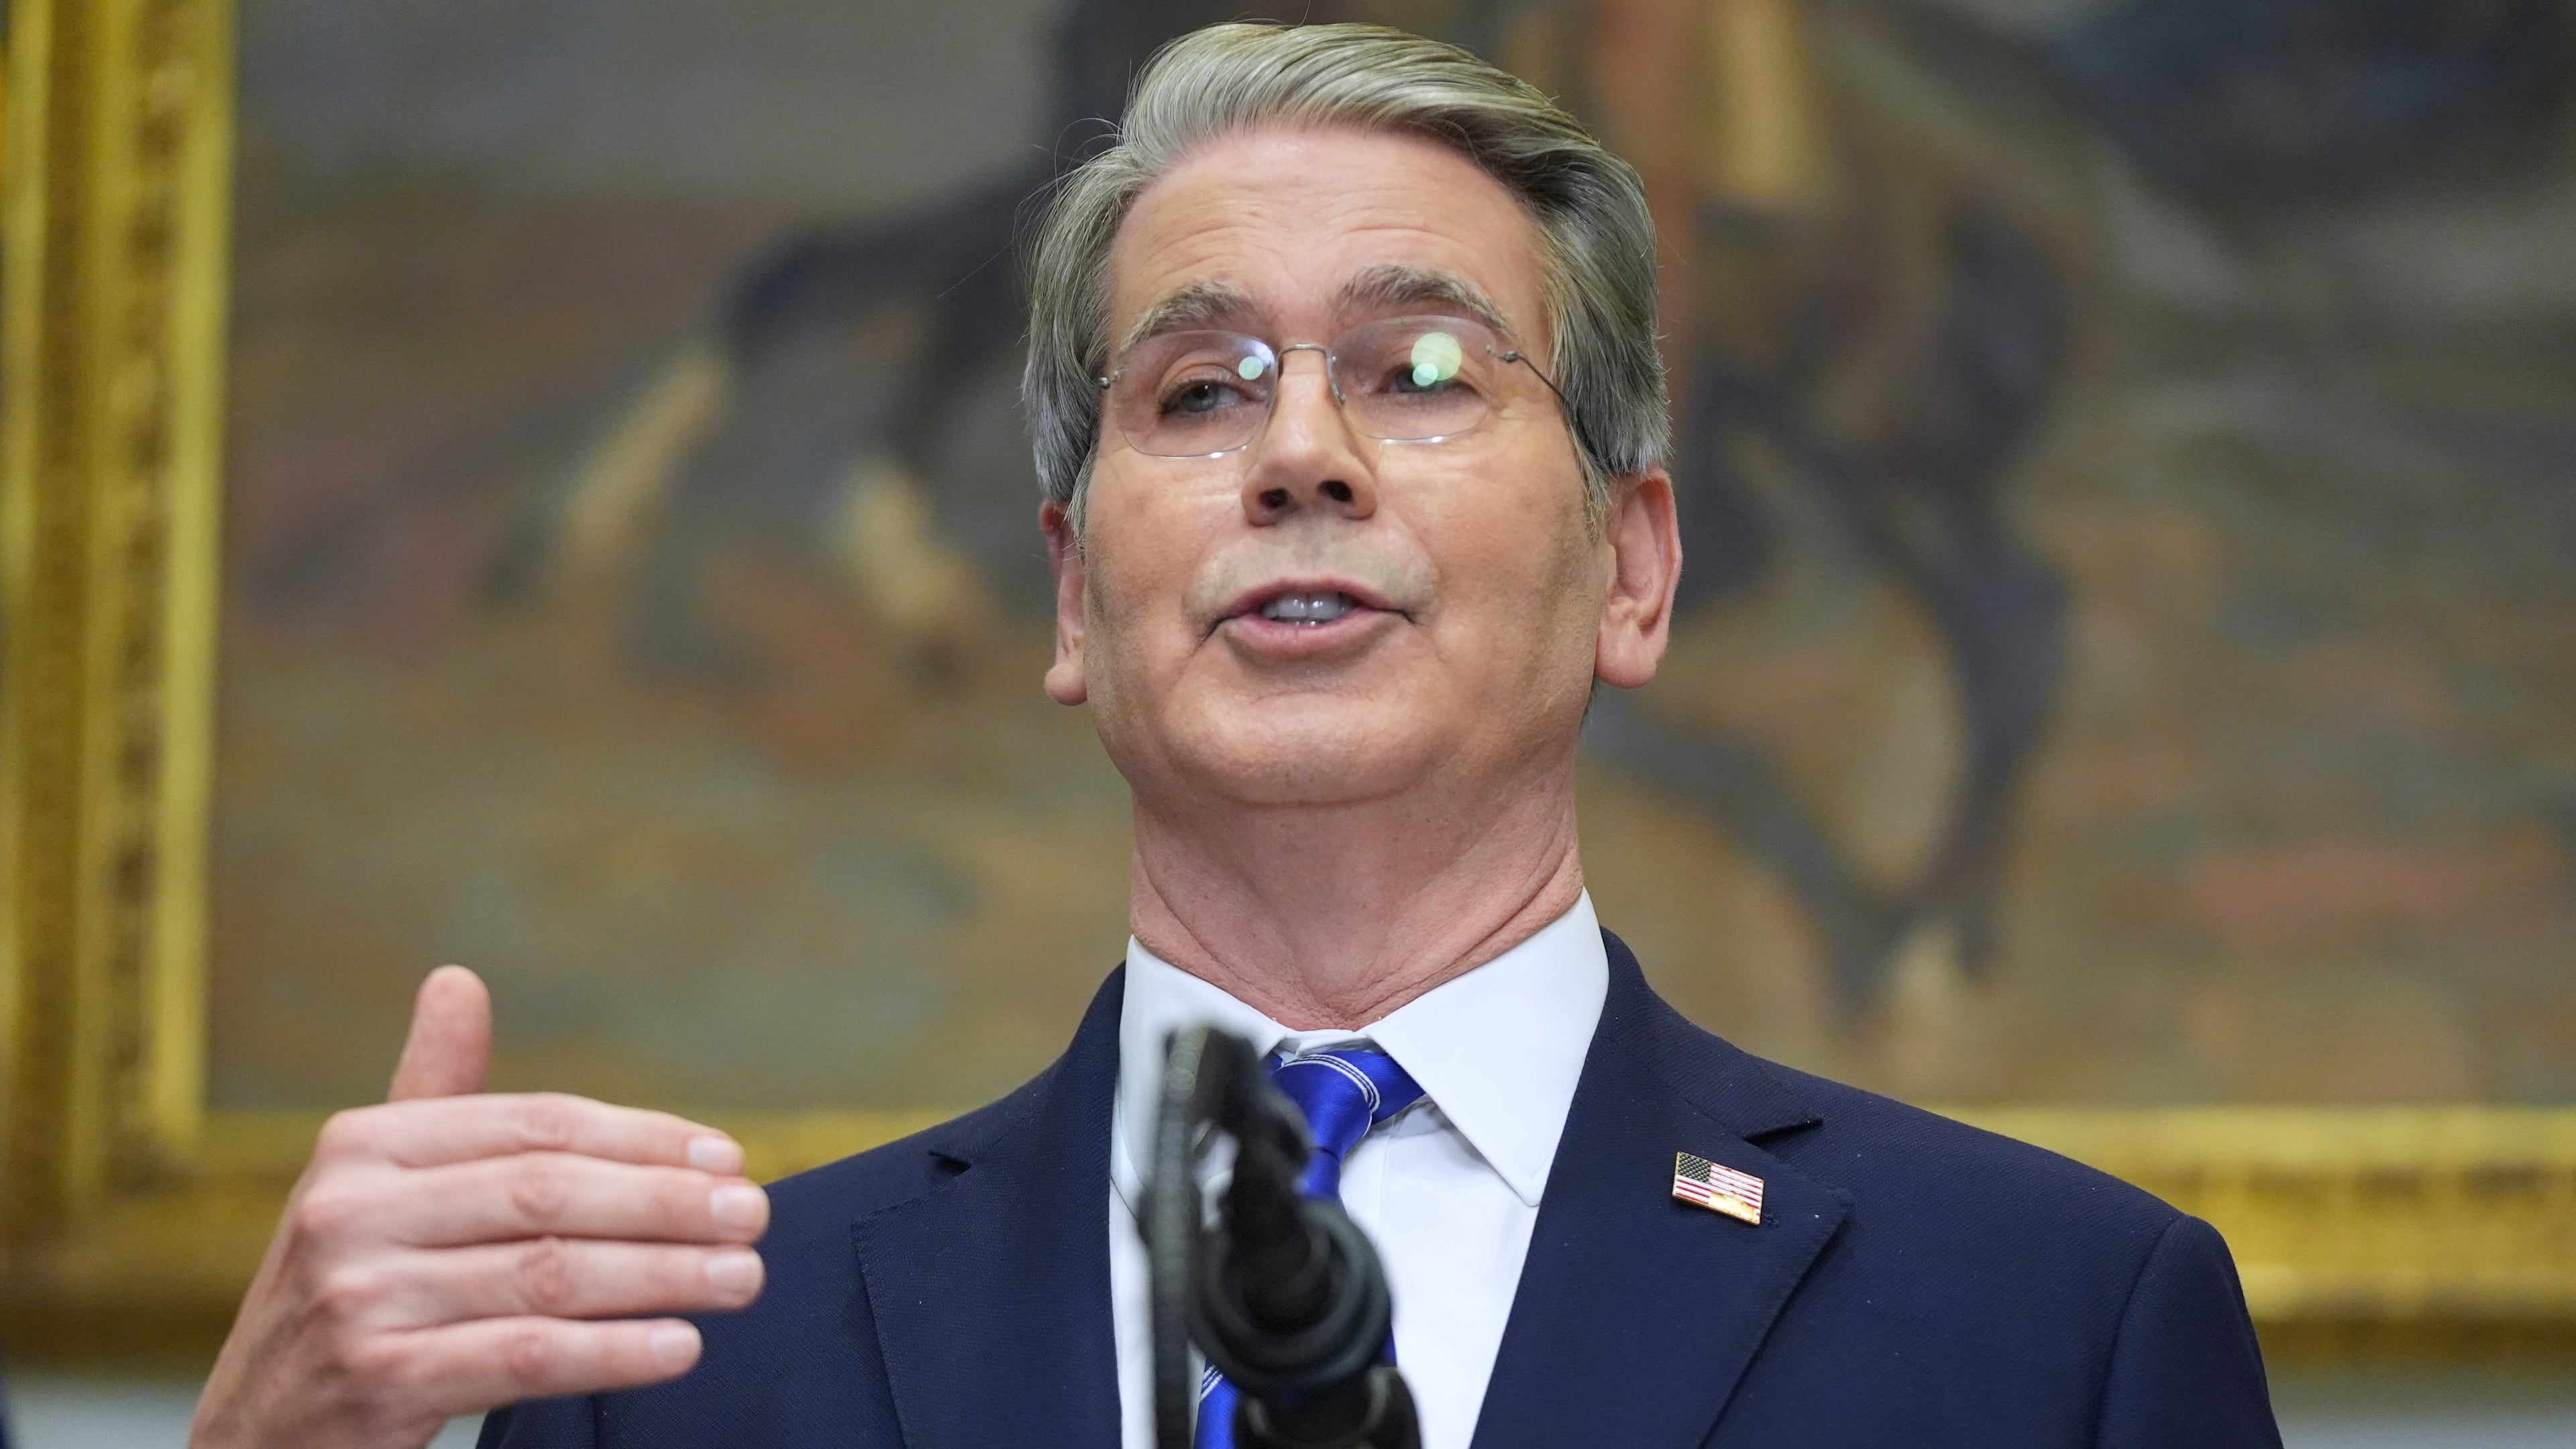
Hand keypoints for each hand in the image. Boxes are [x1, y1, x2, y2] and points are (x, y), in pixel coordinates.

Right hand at [191, 966, 769, 1448]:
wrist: (250, 1438)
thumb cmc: (342, 1296)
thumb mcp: (370, 1188)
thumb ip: (432, 1094)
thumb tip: (459, 979)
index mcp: (362, 1148)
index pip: (535, 1126)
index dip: (641, 1138)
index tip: (726, 1156)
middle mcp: (349, 1213)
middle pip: (550, 1194)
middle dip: (668, 1203)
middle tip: (753, 1215)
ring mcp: (358, 1300)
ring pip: (549, 1275)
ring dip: (663, 1275)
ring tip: (741, 1276)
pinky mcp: (378, 1383)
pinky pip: (524, 1358)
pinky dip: (613, 1350)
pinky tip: (679, 1345)